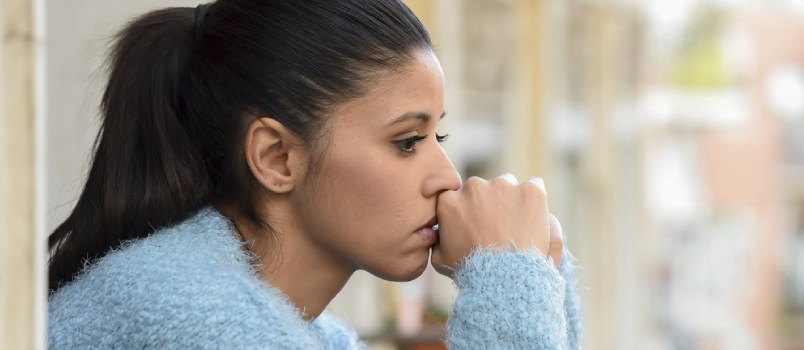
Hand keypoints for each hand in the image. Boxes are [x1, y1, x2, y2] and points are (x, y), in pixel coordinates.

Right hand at [430, 174, 563, 277]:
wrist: (504, 278)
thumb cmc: (472, 271)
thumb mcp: (441, 260)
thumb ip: (437, 241)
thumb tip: (438, 234)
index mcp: (450, 200)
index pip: (459, 197)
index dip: (469, 210)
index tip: (477, 224)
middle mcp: (474, 187)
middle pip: (484, 188)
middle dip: (490, 203)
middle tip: (498, 227)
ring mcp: (503, 186)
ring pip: (508, 185)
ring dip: (511, 199)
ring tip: (518, 225)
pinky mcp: (530, 191)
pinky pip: (534, 185)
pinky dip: (534, 199)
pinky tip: (534, 217)